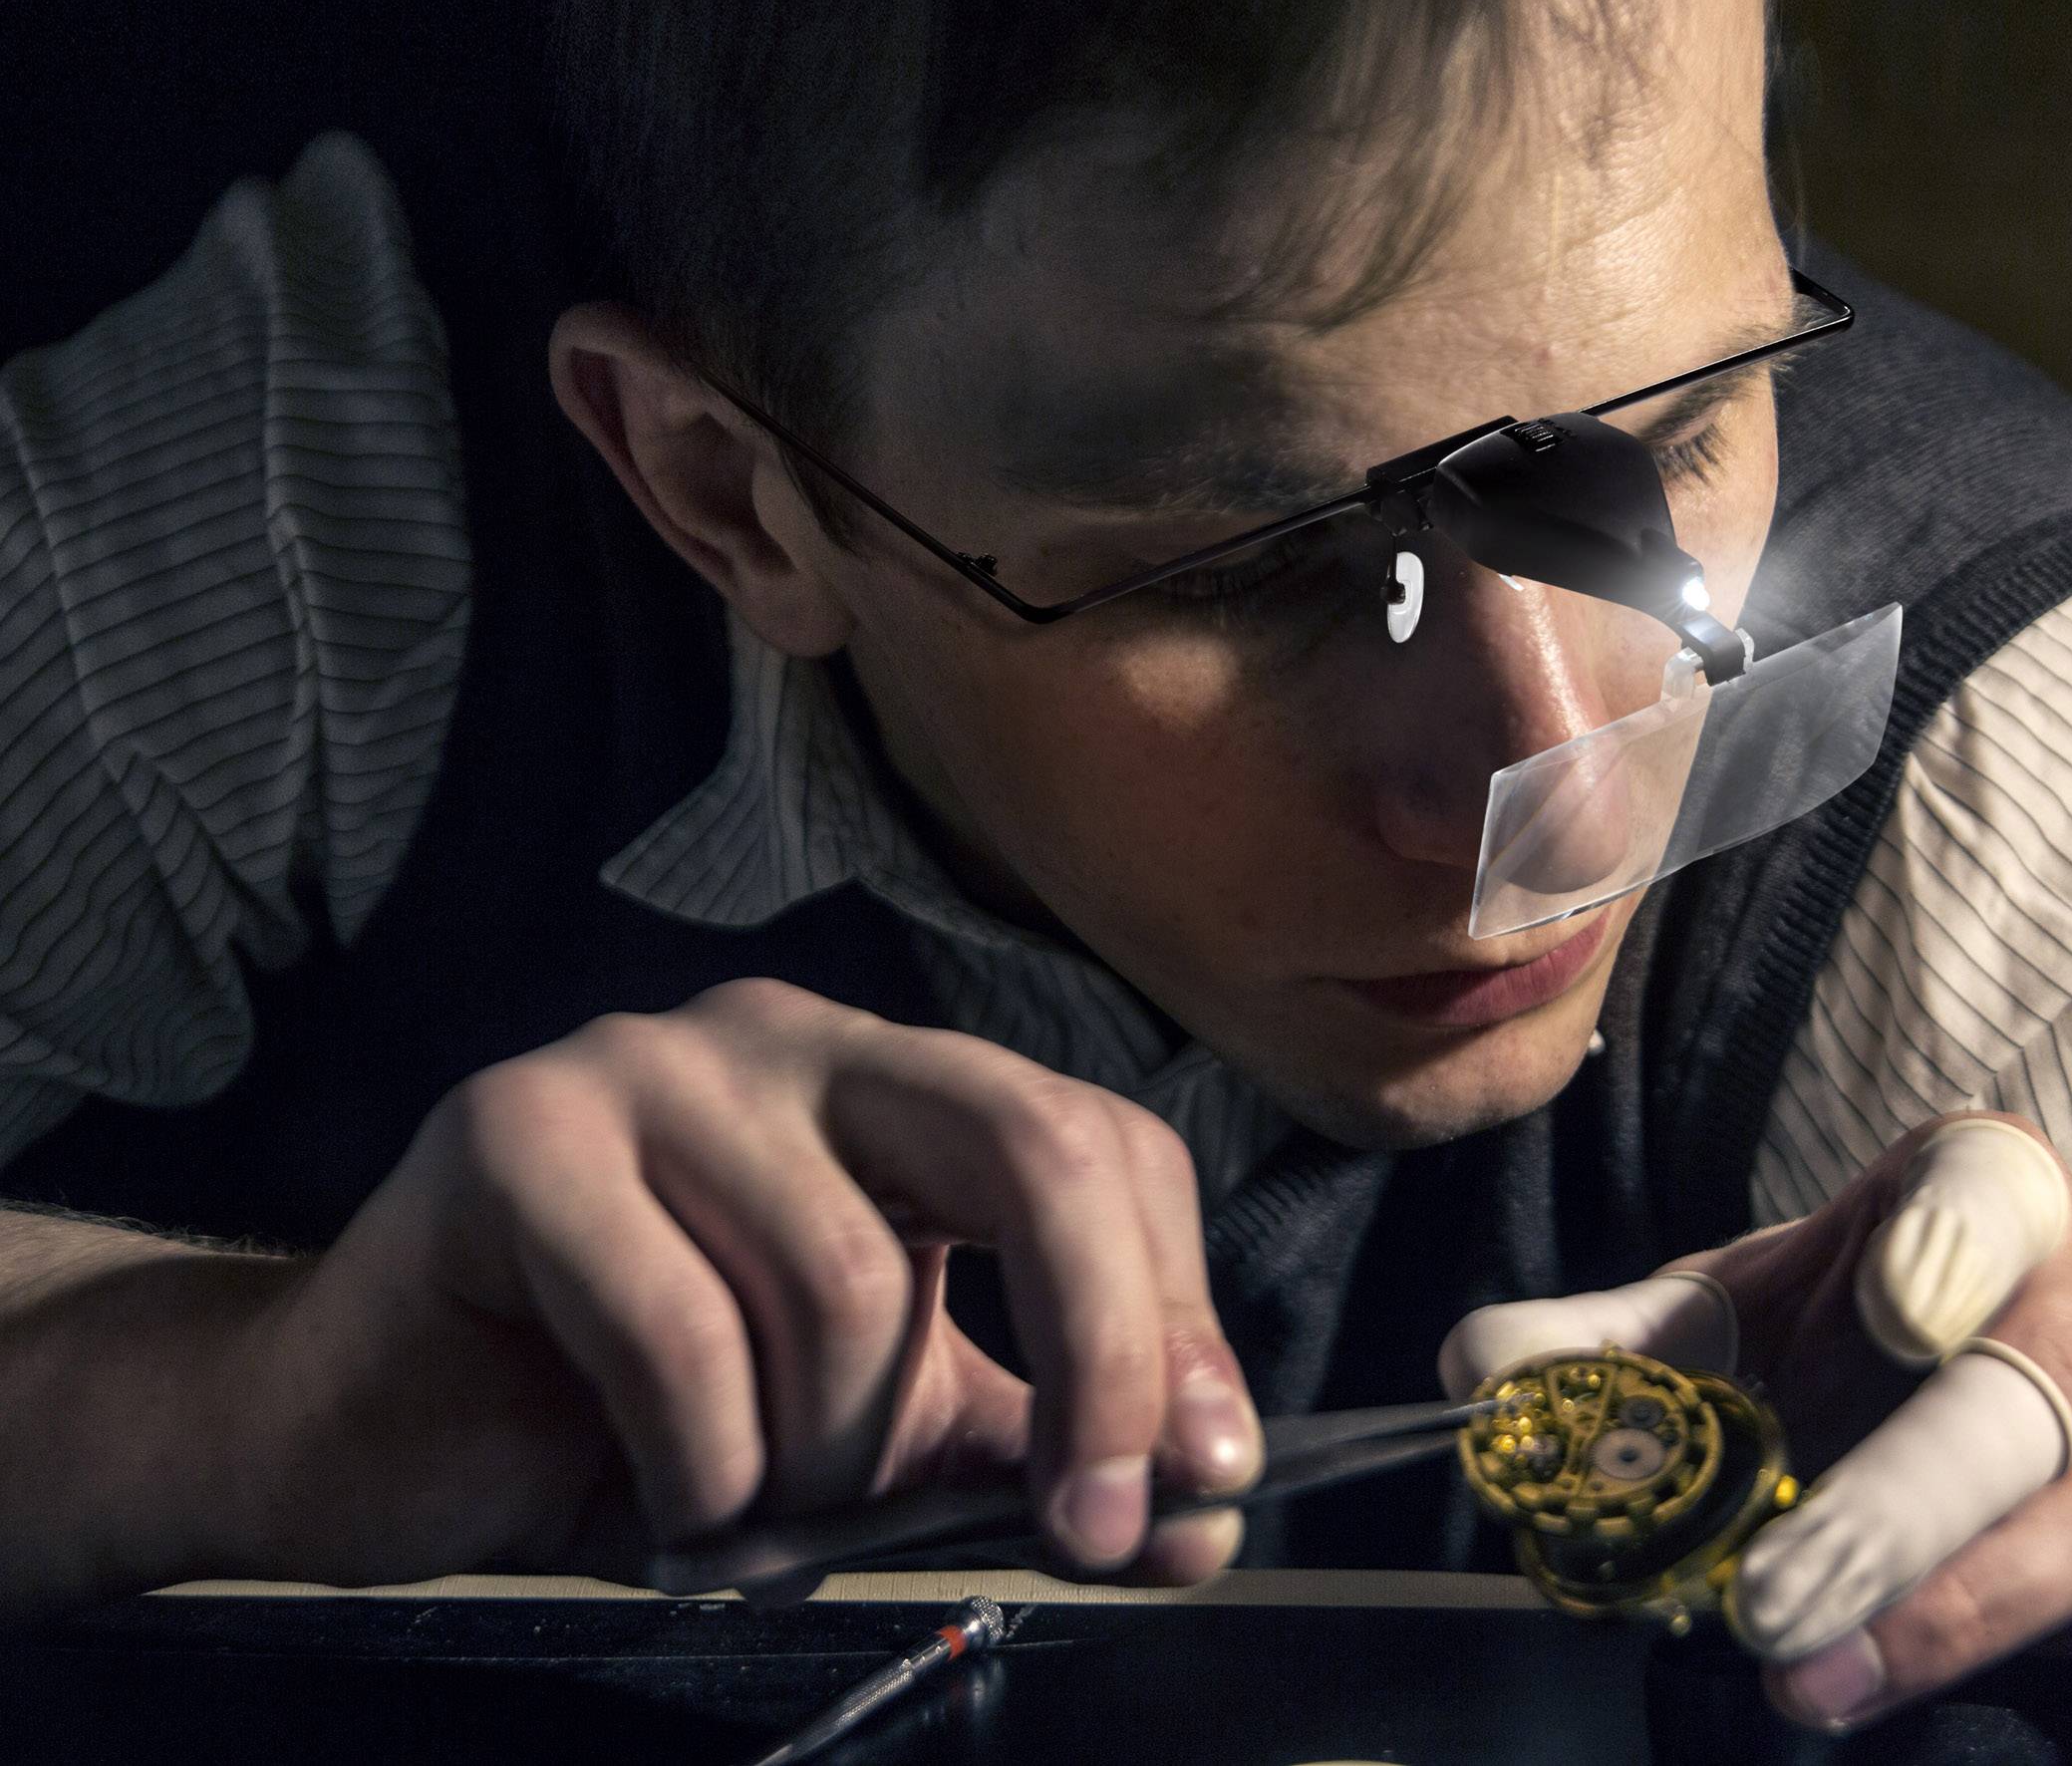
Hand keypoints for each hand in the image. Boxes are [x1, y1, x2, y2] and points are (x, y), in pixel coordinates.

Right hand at [230, 979, 1257, 1587]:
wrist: (379, 1443)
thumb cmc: (642, 1430)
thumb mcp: (878, 1444)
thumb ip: (1027, 1456)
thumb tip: (1199, 1517)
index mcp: (896, 1090)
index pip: (1103, 1146)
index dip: (1173, 1320)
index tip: (1193, 1487)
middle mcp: (794, 1040)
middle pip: (1029, 1143)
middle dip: (1099, 1354)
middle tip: (1090, 1524)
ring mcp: (652, 1063)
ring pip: (843, 1277)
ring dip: (827, 1456)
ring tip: (758, 1506)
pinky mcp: (518, 1128)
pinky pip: (680, 1326)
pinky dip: (704, 1470)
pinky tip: (667, 1504)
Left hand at [1440, 1113, 2071, 1765]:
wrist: (2002, 1352)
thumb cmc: (1858, 1327)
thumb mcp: (1737, 1315)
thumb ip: (1612, 1340)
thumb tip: (1478, 1368)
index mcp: (1989, 1188)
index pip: (1981, 1193)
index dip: (1943, 1244)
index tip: (1887, 1301)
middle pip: (2024, 1389)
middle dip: (1894, 1507)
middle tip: (1774, 1599)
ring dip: (1967, 1609)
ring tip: (1827, 1679)